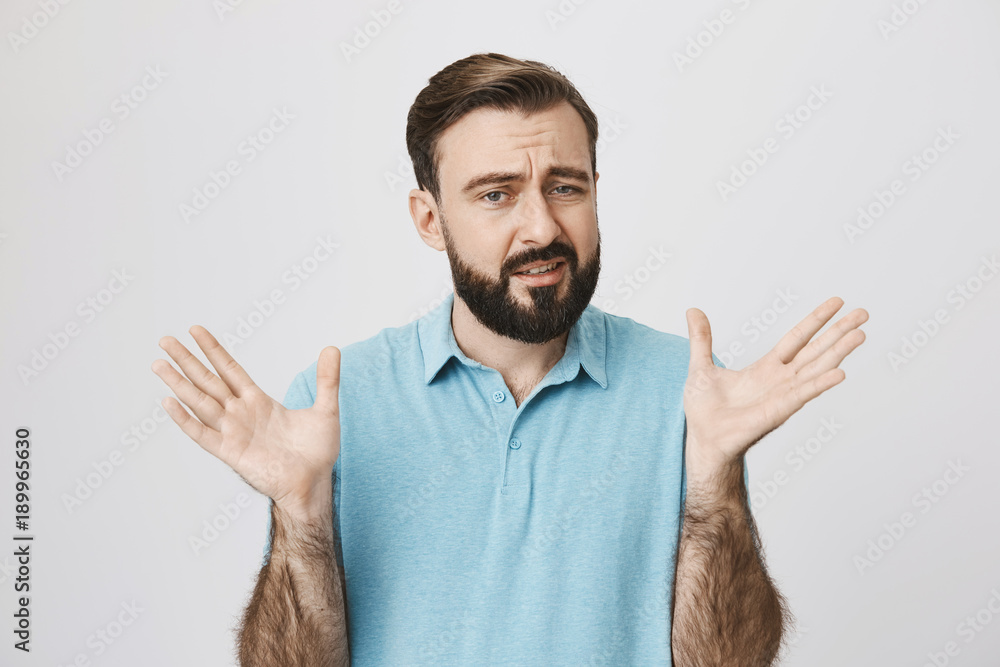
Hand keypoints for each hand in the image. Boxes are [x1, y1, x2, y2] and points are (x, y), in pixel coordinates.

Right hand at [152, 326, 340, 518]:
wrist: (314, 484)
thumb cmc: (317, 452)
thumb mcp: (326, 410)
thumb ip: (327, 380)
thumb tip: (333, 348)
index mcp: (258, 402)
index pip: (230, 369)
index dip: (213, 350)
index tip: (195, 330)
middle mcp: (241, 414)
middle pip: (208, 380)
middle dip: (187, 360)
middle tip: (165, 339)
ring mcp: (233, 432)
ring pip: (199, 402)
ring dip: (179, 383)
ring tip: (158, 364)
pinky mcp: (231, 452)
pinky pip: (202, 434)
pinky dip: (185, 419)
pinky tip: (169, 403)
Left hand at [683, 297, 867, 470]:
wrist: (702, 439)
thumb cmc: (704, 410)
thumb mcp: (700, 365)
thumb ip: (701, 339)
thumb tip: (693, 311)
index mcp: (766, 368)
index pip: (797, 338)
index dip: (816, 320)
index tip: (838, 302)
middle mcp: (781, 380)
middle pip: (816, 350)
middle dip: (839, 332)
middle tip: (863, 313)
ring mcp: (783, 395)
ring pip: (817, 368)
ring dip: (839, 352)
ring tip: (860, 334)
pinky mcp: (778, 411)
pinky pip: (803, 394)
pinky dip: (820, 384)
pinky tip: (840, 373)